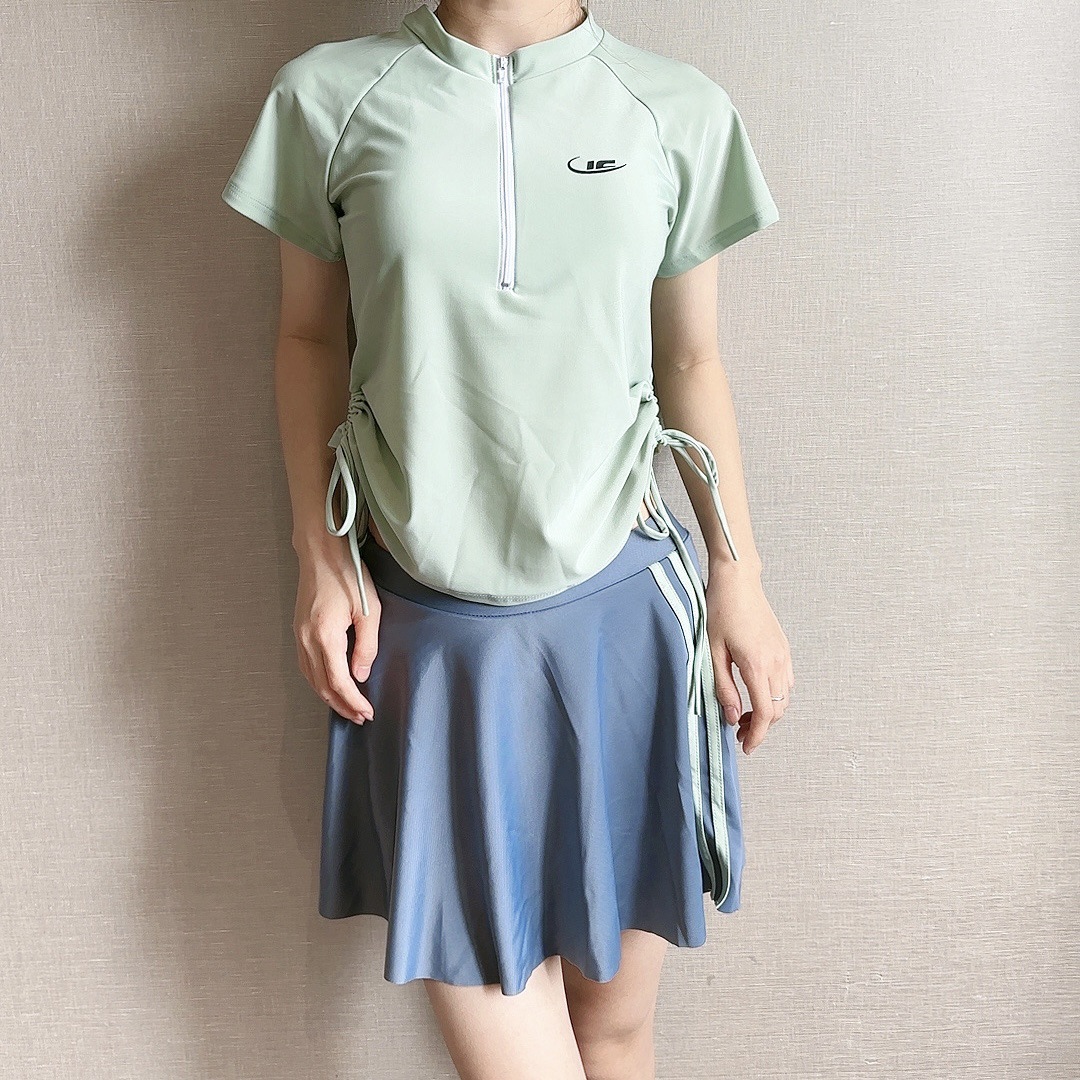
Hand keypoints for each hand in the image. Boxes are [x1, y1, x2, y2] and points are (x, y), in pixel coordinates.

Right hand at [293, 545, 381, 724]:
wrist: (321, 552)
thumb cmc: (348, 575)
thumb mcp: (368, 610)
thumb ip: (366, 646)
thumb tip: (360, 676)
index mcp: (325, 636)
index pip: (338, 682)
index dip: (353, 702)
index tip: (367, 712)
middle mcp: (307, 639)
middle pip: (321, 686)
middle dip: (341, 706)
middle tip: (360, 717)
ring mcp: (299, 635)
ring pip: (310, 678)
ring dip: (328, 697)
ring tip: (348, 707)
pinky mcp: (298, 630)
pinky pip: (304, 665)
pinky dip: (317, 681)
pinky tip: (329, 685)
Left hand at [705, 567, 793, 754]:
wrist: (737, 582)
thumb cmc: (720, 611)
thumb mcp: (712, 652)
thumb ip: (723, 687)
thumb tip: (731, 717)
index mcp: (756, 665)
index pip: (764, 713)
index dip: (756, 736)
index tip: (746, 748)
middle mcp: (776, 662)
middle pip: (777, 710)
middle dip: (760, 727)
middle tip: (737, 732)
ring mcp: (783, 655)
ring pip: (784, 698)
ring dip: (767, 712)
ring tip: (743, 715)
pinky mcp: (783, 648)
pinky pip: (786, 682)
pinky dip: (774, 696)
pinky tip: (755, 693)